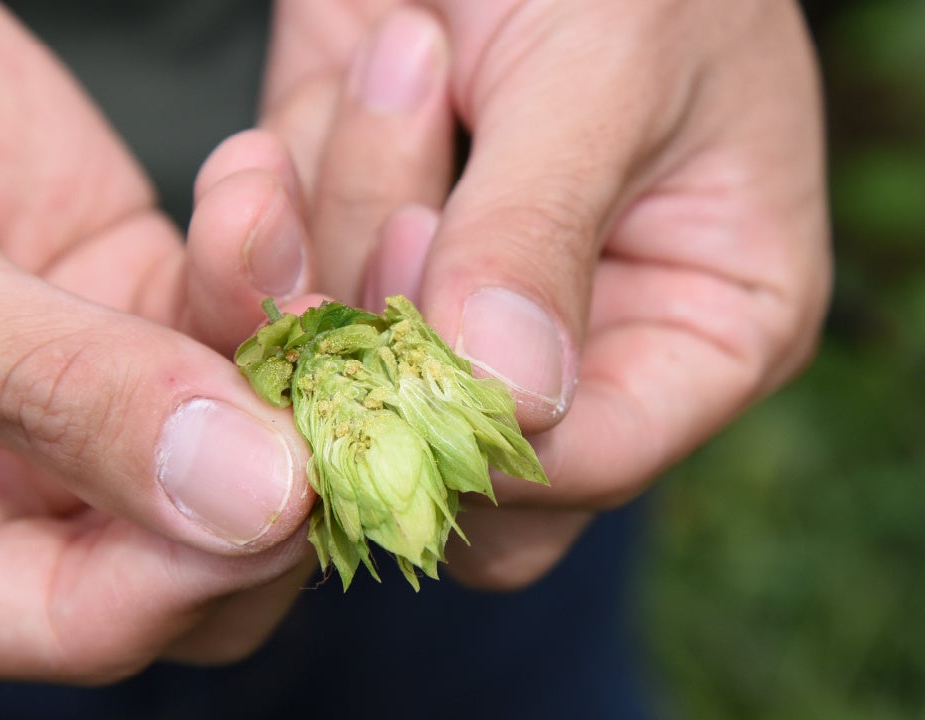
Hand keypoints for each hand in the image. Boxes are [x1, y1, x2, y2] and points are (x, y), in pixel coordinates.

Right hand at [0, 0, 318, 678]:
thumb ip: (56, 396)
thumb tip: (249, 503)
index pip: (94, 615)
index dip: (202, 564)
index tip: (296, 482)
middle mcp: (17, 492)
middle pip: (211, 533)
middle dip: (295, 444)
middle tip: (361, 365)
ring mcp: (93, 394)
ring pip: (253, 405)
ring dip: (312, 317)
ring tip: (332, 214)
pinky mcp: (139, 292)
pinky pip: (246, 297)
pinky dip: (271, 242)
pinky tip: (261, 172)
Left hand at [262, 0, 830, 587]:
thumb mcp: (606, 67)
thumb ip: (542, 235)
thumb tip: (502, 399)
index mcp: (705, 318)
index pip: (594, 461)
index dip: (487, 434)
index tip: (416, 349)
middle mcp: (582, 333)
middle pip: (457, 461)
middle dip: (392, 352)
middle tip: (405, 214)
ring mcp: (455, 296)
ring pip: (343, 378)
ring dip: (338, 225)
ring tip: (404, 51)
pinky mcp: (354, 241)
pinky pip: (275, 292)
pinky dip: (266, 215)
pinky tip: (325, 87)